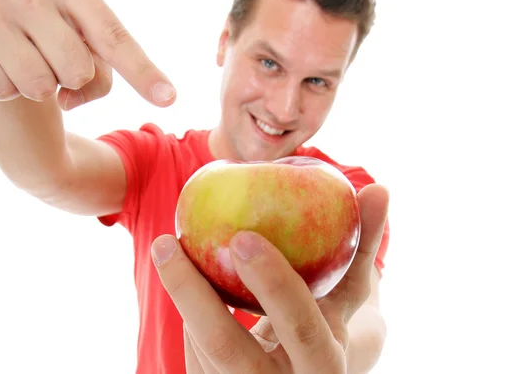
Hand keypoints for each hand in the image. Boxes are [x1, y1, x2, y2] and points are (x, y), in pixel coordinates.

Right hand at [0, 0, 175, 109]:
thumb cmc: (51, 33)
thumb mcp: (85, 38)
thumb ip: (103, 66)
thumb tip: (78, 98)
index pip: (112, 35)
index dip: (142, 71)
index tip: (169, 98)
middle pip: (78, 68)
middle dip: (74, 79)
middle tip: (55, 60)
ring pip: (40, 85)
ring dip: (41, 88)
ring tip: (28, 62)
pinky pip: (4, 90)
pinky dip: (8, 89)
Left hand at [152, 183, 388, 372]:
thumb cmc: (325, 328)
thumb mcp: (346, 298)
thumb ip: (362, 247)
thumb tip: (379, 189)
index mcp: (324, 365)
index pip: (301, 327)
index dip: (275, 284)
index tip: (243, 236)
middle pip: (226, 348)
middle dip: (192, 293)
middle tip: (165, 242)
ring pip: (200, 348)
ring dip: (185, 296)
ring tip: (169, 250)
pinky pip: (191, 355)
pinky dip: (189, 313)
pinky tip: (186, 283)